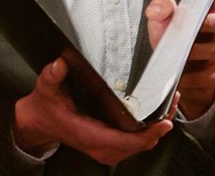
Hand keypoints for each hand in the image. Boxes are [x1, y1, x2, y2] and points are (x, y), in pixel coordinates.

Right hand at [13, 57, 173, 164]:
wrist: (40, 123)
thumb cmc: (46, 106)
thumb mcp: (46, 88)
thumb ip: (52, 76)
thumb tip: (60, 64)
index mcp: (89, 134)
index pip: (126, 141)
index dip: (148, 134)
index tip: (165, 122)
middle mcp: (101, 146)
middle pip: (141, 144)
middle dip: (160, 127)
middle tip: (174, 101)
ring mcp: (106, 149)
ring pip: (141, 145)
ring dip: (157, 129)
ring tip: (170, 104)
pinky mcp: (110, 147)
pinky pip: (136, 143)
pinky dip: (149, 131)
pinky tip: (157, 114)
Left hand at [146, 0, 214, 118]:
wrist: (170, 76)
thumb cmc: (169, 45)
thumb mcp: (159, 25)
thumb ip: (159, 10)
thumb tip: (160, 8)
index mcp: (204, 15)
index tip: (207, 0)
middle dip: (209, 24)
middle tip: (190, 29)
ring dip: (196, 54)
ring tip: (178, 57)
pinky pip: (212, 76)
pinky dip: (194, 78)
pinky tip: (181, 78)